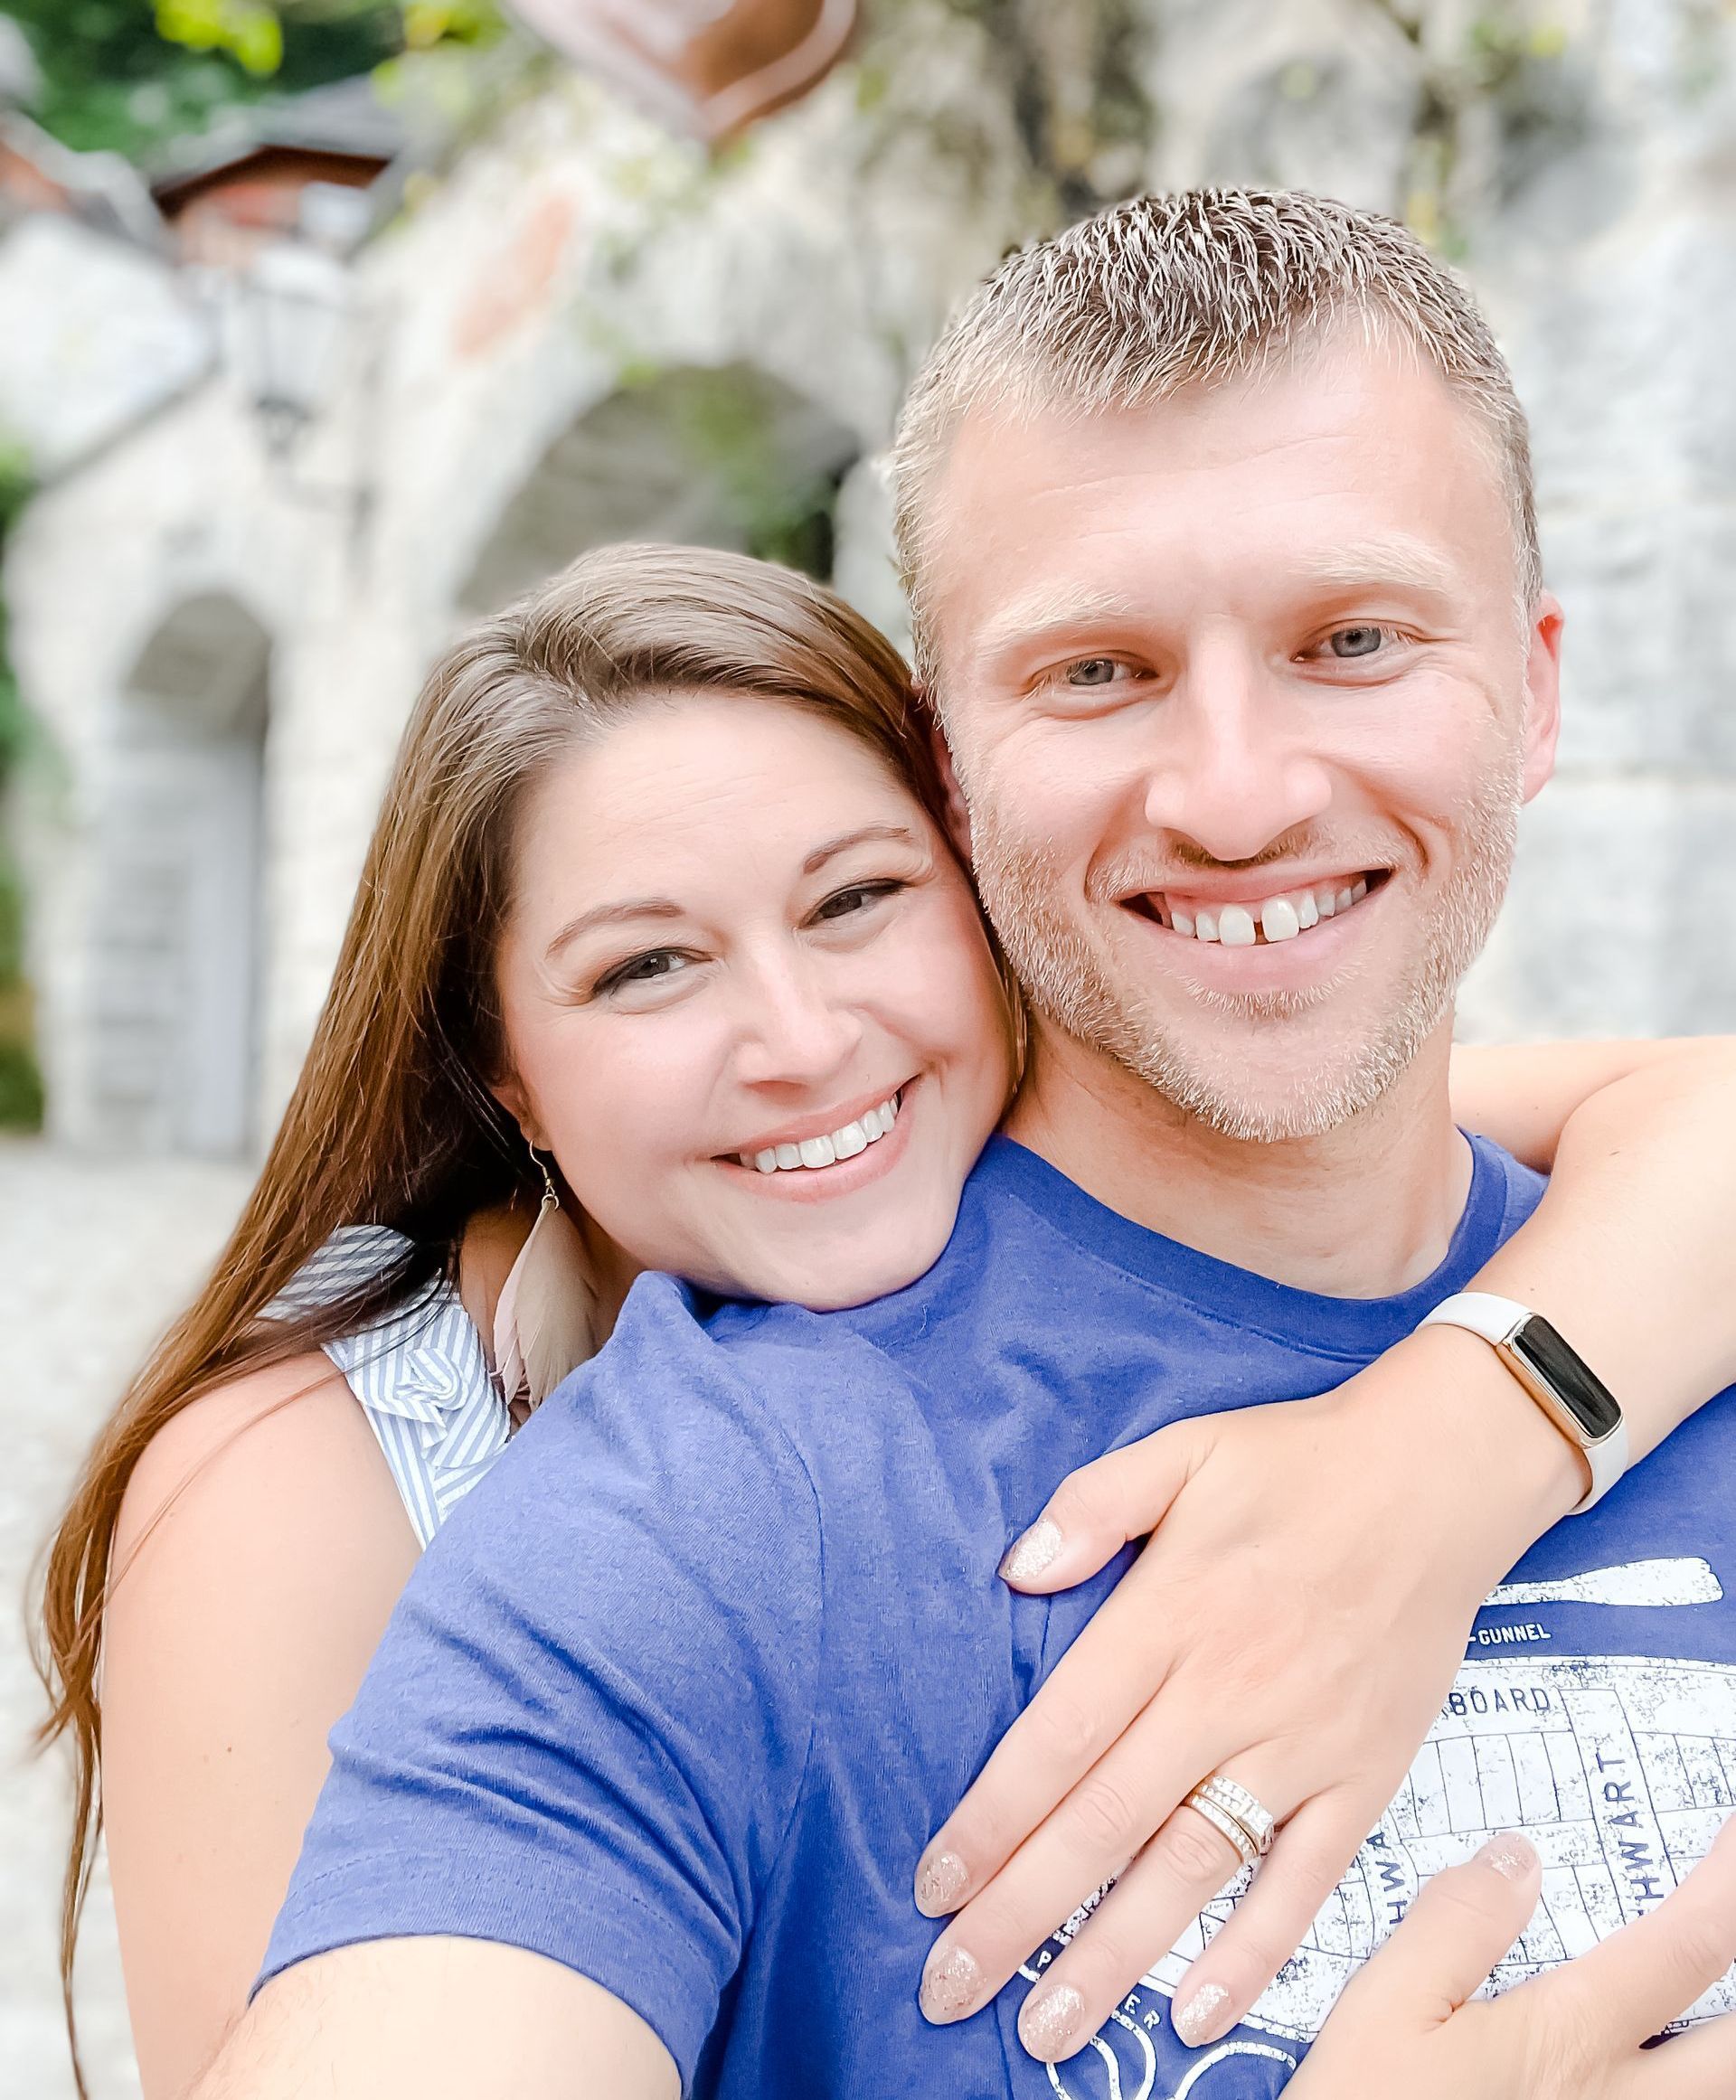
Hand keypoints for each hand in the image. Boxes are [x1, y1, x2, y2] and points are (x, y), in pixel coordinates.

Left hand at [914, 1326, 1581, 2060]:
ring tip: (1046, 2030)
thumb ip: (1094, 1503)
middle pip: (1105, 1822)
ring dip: (1113, 1958)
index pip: (1059, 1738)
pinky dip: (1255, 1954)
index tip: (932, 1884)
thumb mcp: (1183, 1450)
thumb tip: (1016, 1567)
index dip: (991, 1819)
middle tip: (951, 1987)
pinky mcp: (1364, 1774)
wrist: (1442, 1476)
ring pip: (1191, 1869)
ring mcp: (1300, 1743)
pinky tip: (1196, 2016)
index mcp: (1170, 1613)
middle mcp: (1227, 1691)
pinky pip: (1305, 1881)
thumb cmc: (1297, 1462)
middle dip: (1020, 1915)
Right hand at [1289, 1823, 1735, 2096]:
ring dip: (1728, 2044)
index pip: (1685, 1949)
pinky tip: (1670, 2070)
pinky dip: (1690, 2088)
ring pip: (1714, 2097)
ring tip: (1718, 2001)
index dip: (1729, 1885)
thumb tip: (1517, 1858)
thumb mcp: (1385, 2009)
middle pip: (1734, 2046)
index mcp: (1569, 2041)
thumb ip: (1457, 1927)